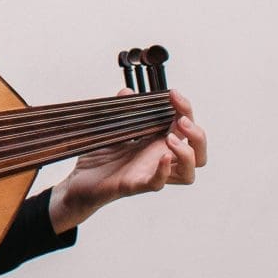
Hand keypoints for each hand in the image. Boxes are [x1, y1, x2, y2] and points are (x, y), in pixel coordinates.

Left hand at [48, 89, 206, 233]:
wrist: (78, 182)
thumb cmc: (99, 160)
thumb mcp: (112, 129)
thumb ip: (122, 110)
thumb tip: (127, 92)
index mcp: (156, 144)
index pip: (185, 128)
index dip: (185, 109)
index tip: (173, 94)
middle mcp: (158, 160)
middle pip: (198, 154)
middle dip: (197, 135)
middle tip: (181, 120)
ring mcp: (149, 173)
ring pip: (188, 174)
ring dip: (186, 154)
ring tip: (169, 139)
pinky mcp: (134, 185)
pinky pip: (157, 183)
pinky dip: (163, 171)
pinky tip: (163, 157)